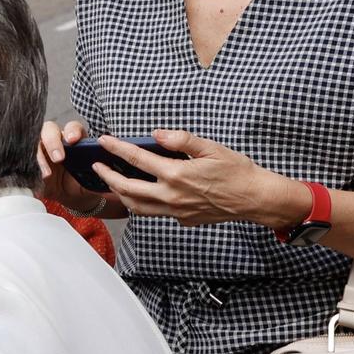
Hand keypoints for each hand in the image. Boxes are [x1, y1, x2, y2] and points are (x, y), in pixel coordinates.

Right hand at [35, 119, 102, 212]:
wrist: (72, 197)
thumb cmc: (85, 183)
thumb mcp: (95, 179)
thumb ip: (102, 175)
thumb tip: (115, 177)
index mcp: (75, 141)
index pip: (72, 128)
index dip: (72, 131)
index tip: (73, 140)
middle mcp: (57, 141)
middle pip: (49, 130)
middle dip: (53, 142)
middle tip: (59, 158)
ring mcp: (42, 150)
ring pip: (35, 143)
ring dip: (40, 156)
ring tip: (47, 174)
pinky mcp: (32, 161)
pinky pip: (26, 159)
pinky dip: (31, 167)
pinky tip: (39, 178)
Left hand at [93, 130, 311, 229]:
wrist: (256, 199)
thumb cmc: (237, 171)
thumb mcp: (211, 148)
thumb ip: (181, 140)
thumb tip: (157, 134)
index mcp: (176, 174)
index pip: (137, 158)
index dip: (117, 148)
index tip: (104, 141)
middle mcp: (171, 195)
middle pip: (127, 187)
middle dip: (107, 175)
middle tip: (97, 165)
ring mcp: (176, 211)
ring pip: (136, 206)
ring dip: (120, 193)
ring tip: (112, 181)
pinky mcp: (182, 219)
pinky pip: (154, 213)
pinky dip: (140, 203)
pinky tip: (139, 193)